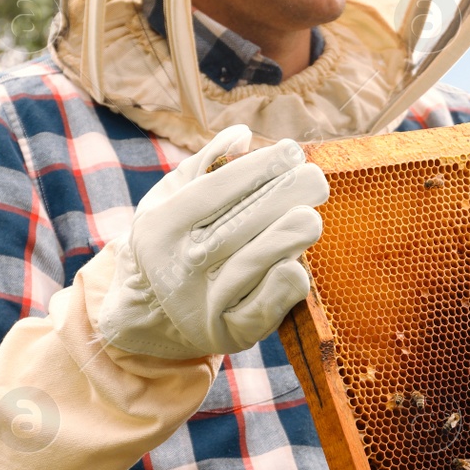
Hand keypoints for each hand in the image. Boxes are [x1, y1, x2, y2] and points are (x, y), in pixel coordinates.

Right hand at [96, 124, 329, 357]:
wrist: (153, 312)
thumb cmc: (176, 240)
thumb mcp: (172, 199)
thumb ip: (205, 166)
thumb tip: (242, 135)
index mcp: (160, 227)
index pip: (213, 191)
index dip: (256, 169)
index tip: (291, 151)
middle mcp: (177, 268)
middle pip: (237, 226)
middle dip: (282, 198)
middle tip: (316, 178)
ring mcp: (202, 304)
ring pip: (253, 265)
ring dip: (287, 238)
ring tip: (311, 217)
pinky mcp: (229, 333)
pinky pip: (262, 309)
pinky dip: (283, 286)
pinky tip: (298, 266)